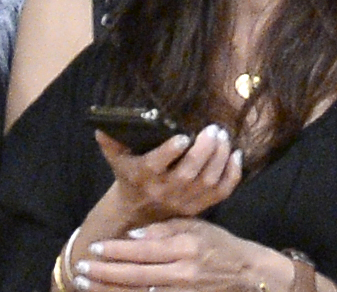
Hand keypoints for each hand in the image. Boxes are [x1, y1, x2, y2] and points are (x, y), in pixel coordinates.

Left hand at [76, 218, 290, 291]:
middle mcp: (182, 274)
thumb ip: (162, 230)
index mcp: (183, 249)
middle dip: (105, 273)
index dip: (115, 251)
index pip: (141, 251)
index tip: (93, 248)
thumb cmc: (217, 243)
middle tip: (81, 269)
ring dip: (111, 291)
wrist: (247, 272)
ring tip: (87, 285)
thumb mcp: (193, 226)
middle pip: (136, 276)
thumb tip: (132, 237)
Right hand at [94, 123, 241, 227]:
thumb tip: (100, 124)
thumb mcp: (116, 159)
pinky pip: (221, 192)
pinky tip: (235, 155)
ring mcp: (185, 200)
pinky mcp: (200, 206)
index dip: (171, 151)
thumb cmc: (129, 177)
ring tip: (223, 137)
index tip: (183, 136)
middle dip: (204, 150)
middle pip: (189, 172)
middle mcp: (165, 190)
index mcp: (143, 175)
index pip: (158, 164)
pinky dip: (232, 175)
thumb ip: (109, 141)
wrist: (138, 213)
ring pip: (208, 181)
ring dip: (219, 158)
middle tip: (214, 129)